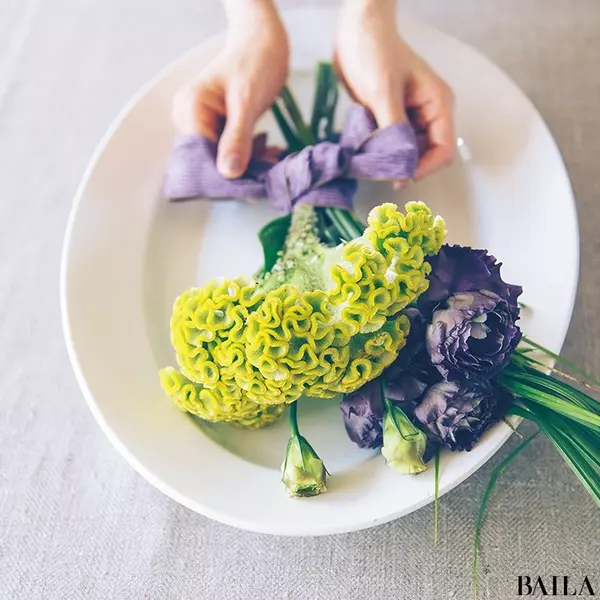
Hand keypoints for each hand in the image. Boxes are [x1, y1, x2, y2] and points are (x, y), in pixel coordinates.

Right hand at [172, 0, 288, 177]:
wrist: (263, 41)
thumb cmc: (255, 61)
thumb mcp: (247, 101)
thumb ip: (237, 137)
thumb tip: (228, 173)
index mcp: (190, 109)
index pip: (199, 155)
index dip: (222, 173)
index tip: (248, 184)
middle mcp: (189, 117)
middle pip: (209, 159)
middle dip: (237, 169)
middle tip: (266, 172)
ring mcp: (203, 123)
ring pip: (221, 157)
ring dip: (246, 163)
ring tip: (270, 160)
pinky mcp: (218, 126)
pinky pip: (230, 149)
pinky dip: (249, 154)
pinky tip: (267, 153)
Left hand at [335, 0, 454, 179]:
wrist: (355, 29)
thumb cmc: (374, 51)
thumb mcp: (383, 92)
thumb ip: (394, 130)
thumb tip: (400, 165)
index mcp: (437, 104)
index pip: (443, 150)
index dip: (424, 168)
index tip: (400, 178)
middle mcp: (427, 114)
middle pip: (425, 155)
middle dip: (406, 166)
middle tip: (379, 173)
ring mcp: (409, 117)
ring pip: (407, 153)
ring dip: (391, 161)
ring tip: (370, 164)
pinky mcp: (391, 119)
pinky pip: (390, 144)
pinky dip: (380, 152)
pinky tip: (365, 152)